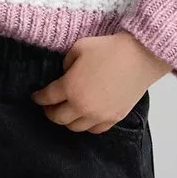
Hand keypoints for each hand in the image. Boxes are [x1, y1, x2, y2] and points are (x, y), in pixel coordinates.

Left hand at [30, 31, 170, 133]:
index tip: (35, 97)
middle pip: (58, 118)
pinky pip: (94, 130)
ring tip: (66, 112)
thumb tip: (66, 73)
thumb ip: (66, 63)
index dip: (38, 98)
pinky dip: (86, 125)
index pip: (47, 98)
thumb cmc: (109, 49)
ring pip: (75, 127)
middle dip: (49, 112)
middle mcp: (82, 106)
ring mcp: (99, 115)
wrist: (140, 57)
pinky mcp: (114, 118)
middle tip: (48, 107)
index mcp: (70, 88)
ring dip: (67, 121)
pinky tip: (85, 117)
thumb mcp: (79, 48)